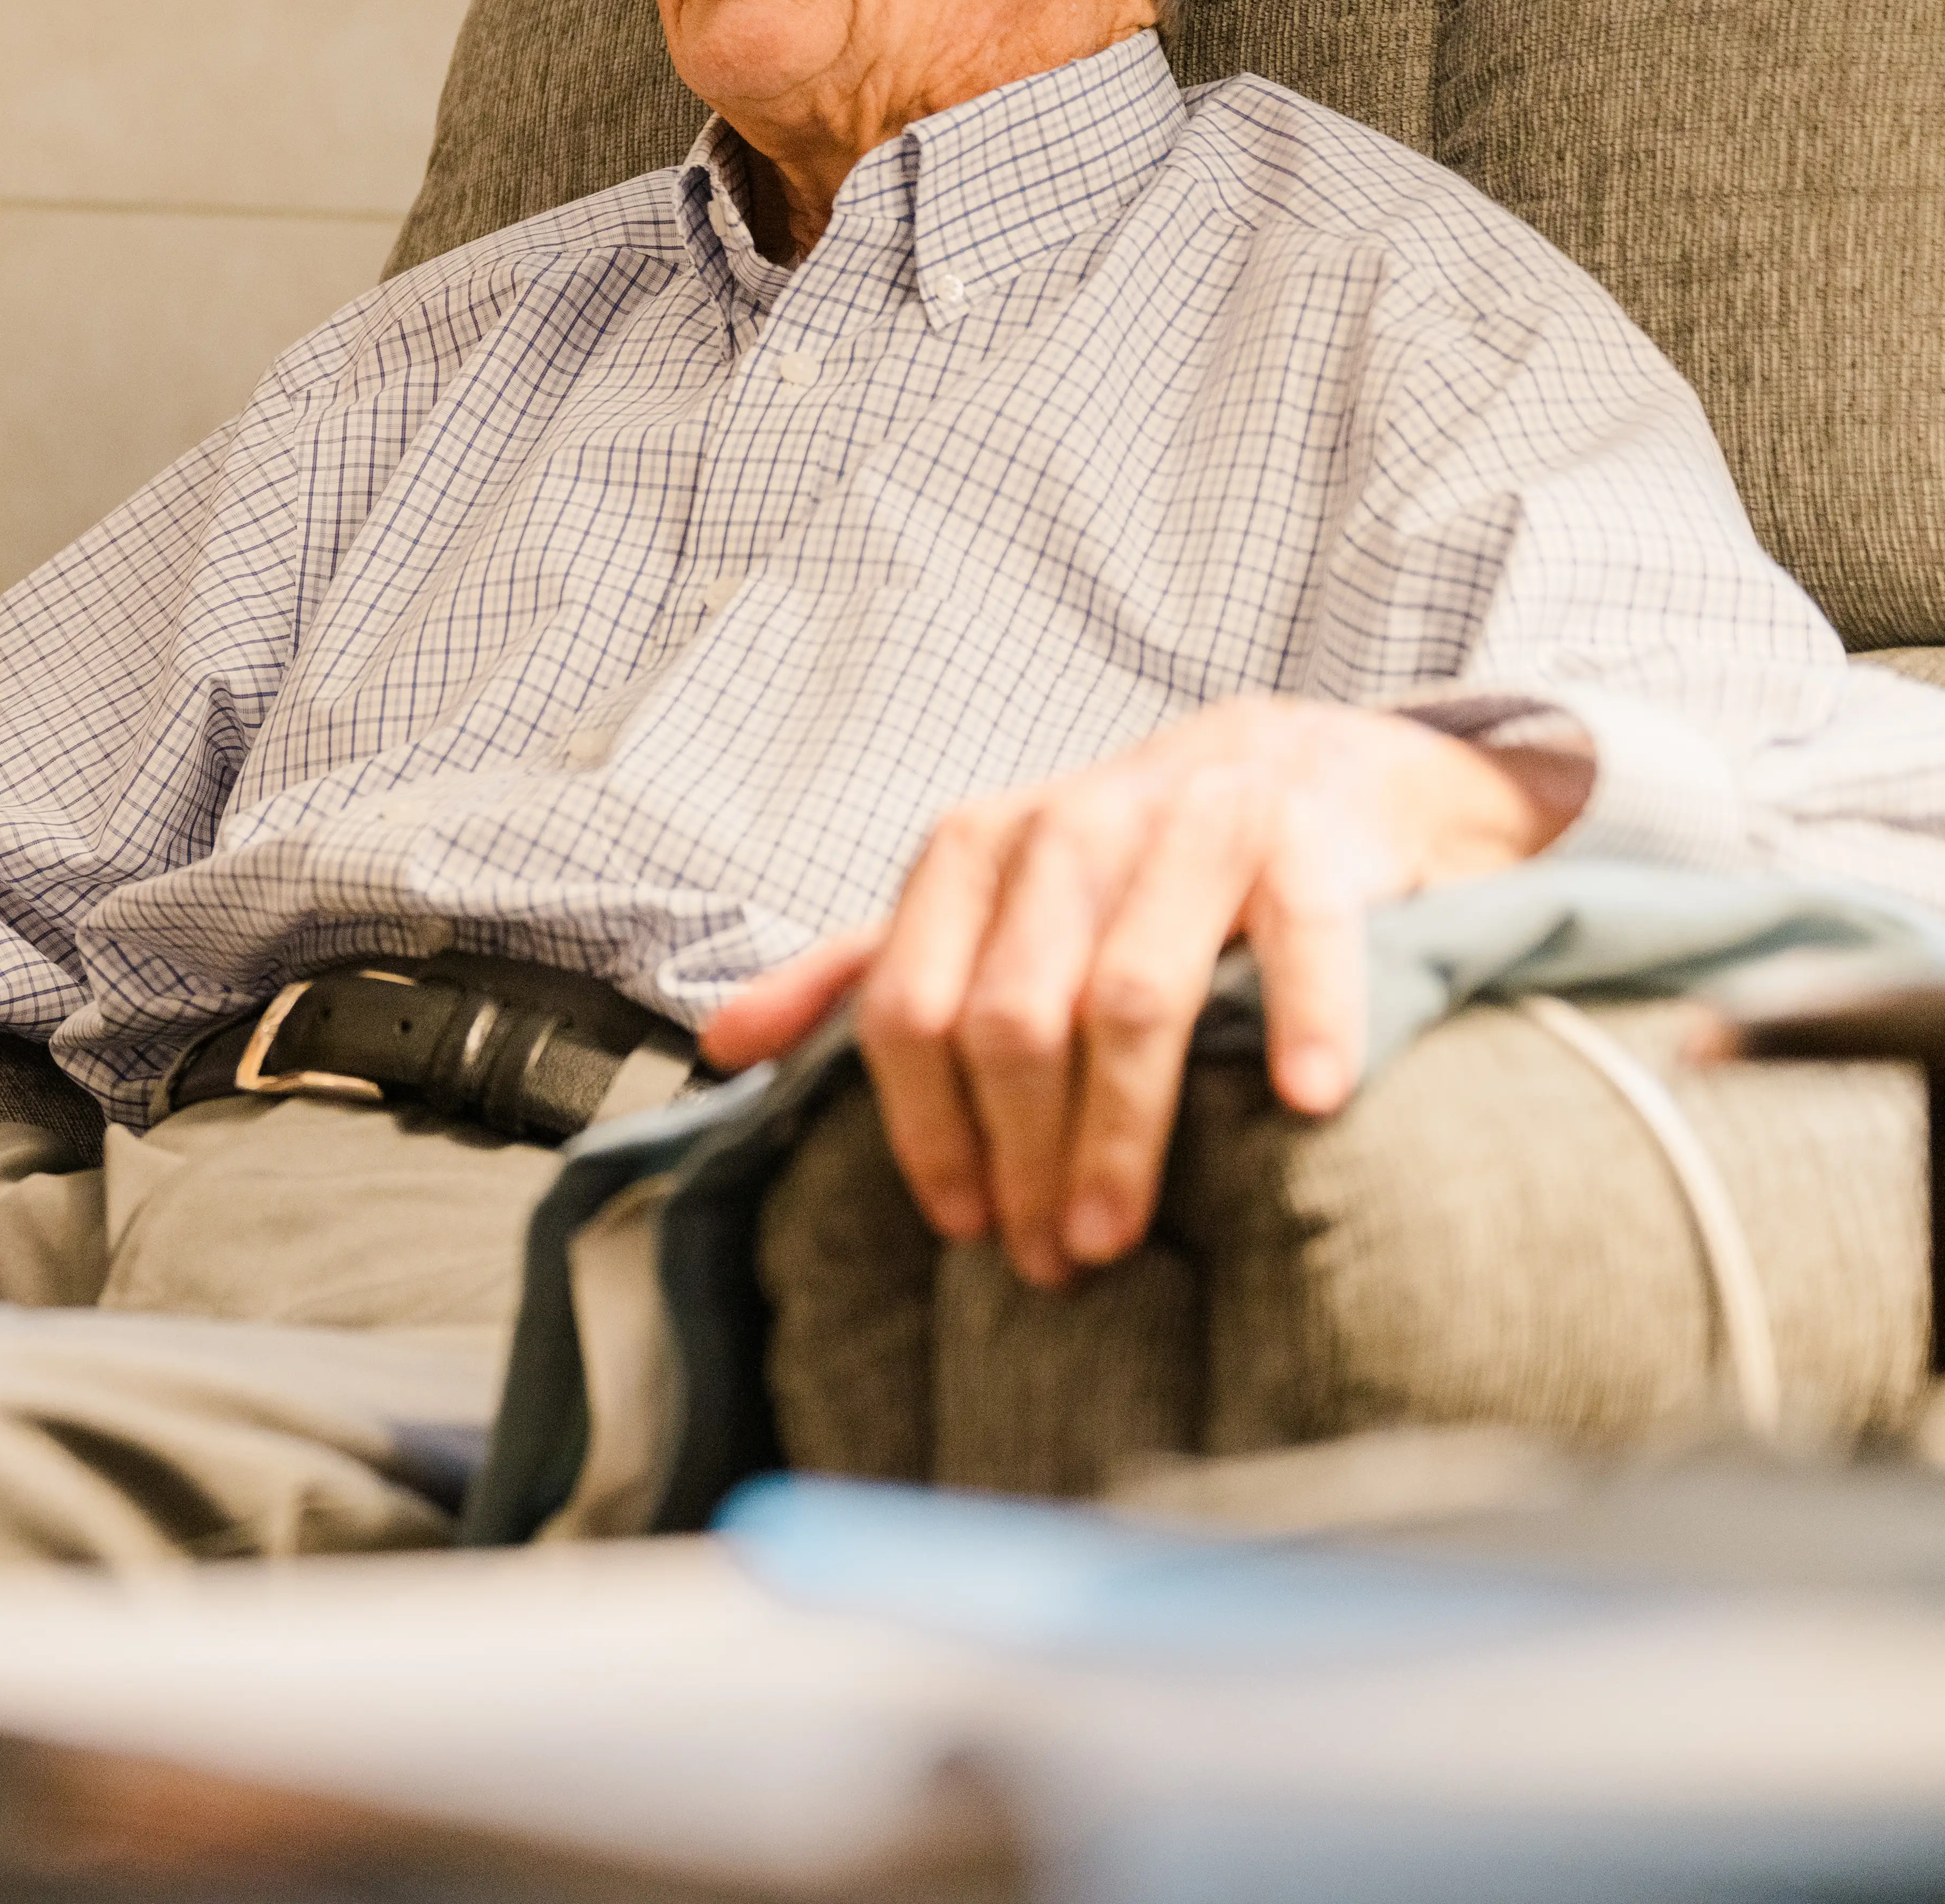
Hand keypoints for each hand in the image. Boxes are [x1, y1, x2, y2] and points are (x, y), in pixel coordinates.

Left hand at [699, 699, 1587, 1289]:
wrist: (1296, 764)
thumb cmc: (1122, 864)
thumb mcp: (977, 903)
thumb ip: (855, 970)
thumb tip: (719, 1045)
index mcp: (972, 850)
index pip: (909, 1007)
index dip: (924, 1128)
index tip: (960, 1224)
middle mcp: (1068, 829)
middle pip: (1011, 1019)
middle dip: (1021, 1156)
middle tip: (1047, 1261)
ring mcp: (1190, 826)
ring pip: (1130, 1000)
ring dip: (1120, 1134)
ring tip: (1115, 1236)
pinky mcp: (1305, 838)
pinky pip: (1297, 937)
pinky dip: (1302, 1020)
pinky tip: (1306, 1103)